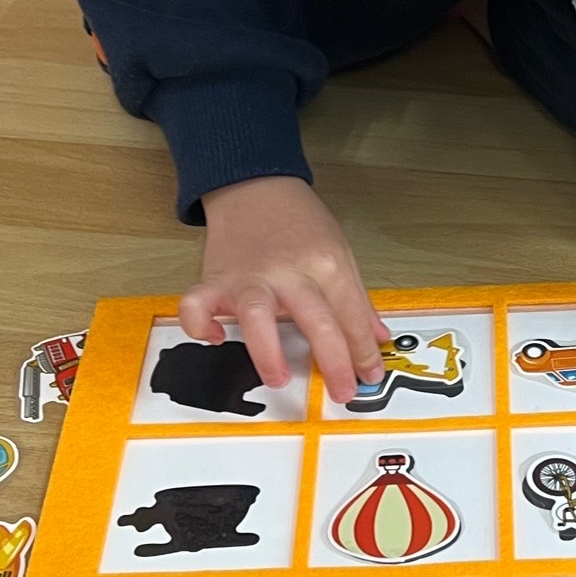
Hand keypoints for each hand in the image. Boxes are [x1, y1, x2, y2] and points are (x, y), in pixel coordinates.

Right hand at [184, 177, 387, 406]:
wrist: (256, 184)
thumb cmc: (298, 221)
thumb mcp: (339, 251)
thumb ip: (357, 300)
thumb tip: (377, 338)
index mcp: (326, 263)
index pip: (351, 314)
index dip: (363, 351)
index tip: (369, 376)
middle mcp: (289, 271)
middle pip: (316, 319)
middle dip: (334, 361)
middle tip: (343, 392)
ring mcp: (250, 277)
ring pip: (258, 314)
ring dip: (267, 350)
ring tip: (278, 379)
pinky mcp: (216, 279)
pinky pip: (198, 305)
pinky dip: (200, 324)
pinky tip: (216, 339)